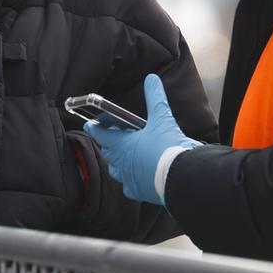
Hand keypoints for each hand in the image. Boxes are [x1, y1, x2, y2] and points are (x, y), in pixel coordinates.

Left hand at [84, 74, 199, 205]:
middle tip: (112, 138)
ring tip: (124, 156)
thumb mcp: (162, 118)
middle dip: (109, 144)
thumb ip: (155, 97)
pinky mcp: (140, 192)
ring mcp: (130, 180)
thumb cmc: (169, 148)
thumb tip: (151, 79)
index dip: (95, 128)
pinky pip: (129, 187)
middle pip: (109, 153)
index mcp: (123, 145)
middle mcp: (122, 164)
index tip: (89, 124)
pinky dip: (130, 180)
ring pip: (116, 170)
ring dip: (118, 162)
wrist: (182, 177)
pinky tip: (137, 176)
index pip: (101, 135)